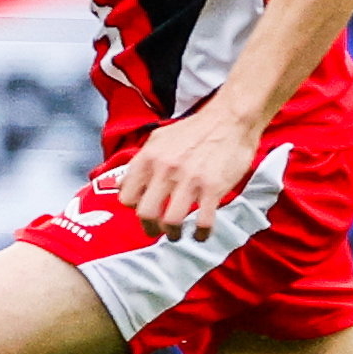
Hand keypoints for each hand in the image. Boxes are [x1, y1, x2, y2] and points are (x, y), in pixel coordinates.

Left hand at [113, 103, 260, 241]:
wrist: (230, 119)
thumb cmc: (194, 130)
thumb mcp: (158, 139)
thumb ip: (140, 162)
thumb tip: (122, 184)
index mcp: (149, 158)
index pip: (126, 196)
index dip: (133, 208)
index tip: (142, 210)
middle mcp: (165, 170)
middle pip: (145, 214)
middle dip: (150, 228)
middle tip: (157, 231)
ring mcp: (189, 180)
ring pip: (171, 222)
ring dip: (173, 234)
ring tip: (176, 234)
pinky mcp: (213, 188)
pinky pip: (203, 221)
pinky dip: (201, 234)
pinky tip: (201, 233)